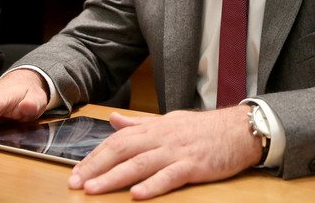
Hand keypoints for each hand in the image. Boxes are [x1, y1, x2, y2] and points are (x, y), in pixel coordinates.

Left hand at [69, 106, 260, 198]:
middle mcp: (162, 137)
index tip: (76, 171)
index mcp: (154, 127)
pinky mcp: (194, 165)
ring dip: (114, 177)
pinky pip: (170, 176)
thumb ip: (139, 123)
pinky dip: (153, 185)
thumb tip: (113, 120)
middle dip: (96, 167)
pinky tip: (137, 194)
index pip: (117, 140)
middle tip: (75, 183)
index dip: (95, 155)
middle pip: (122, 150)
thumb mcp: (168, 121)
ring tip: (94, 190)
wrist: (239, 130)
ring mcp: (177, 151)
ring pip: (140, 164)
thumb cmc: (204, 129)